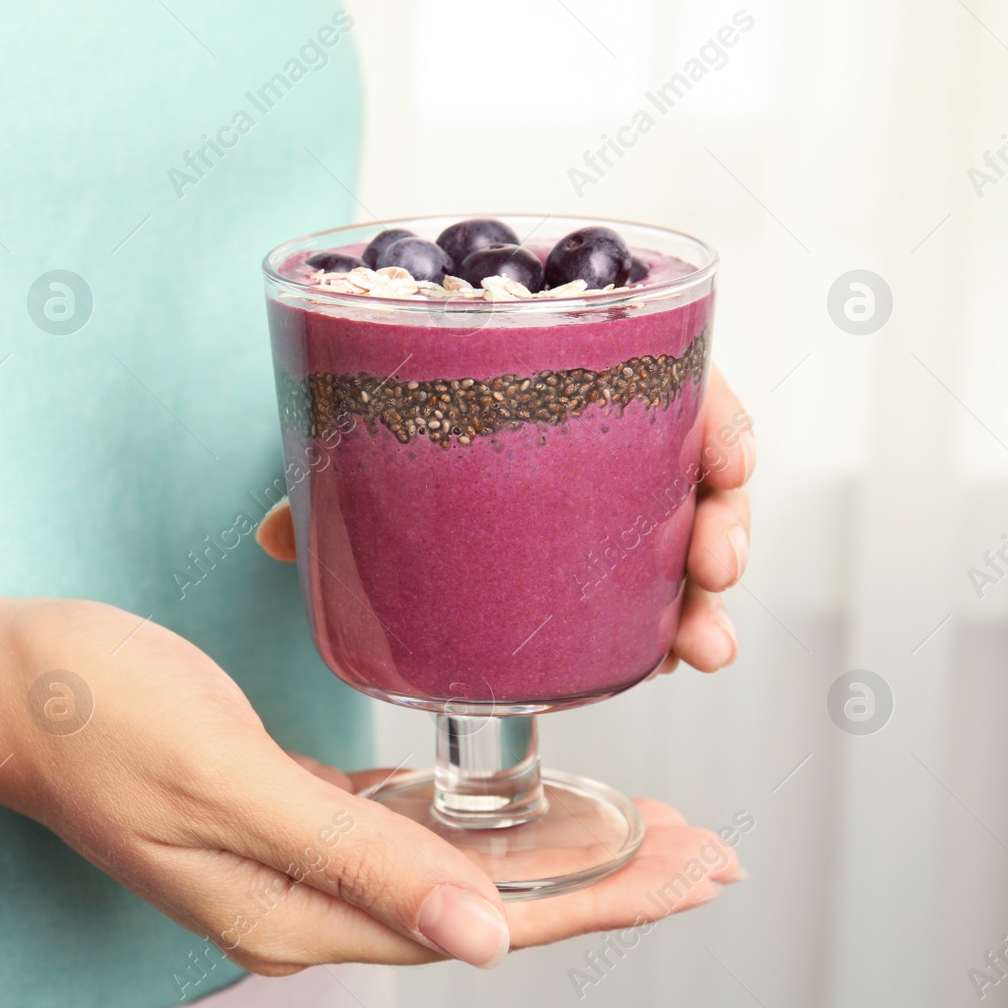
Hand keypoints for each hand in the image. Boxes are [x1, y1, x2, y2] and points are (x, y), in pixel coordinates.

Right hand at [0, 600, 742, 974]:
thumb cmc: (91, 714)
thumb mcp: (224, 781)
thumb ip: (353, 857)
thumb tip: (486, 939)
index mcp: (292, 909)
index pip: (482, 918)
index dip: (596, 896)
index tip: (692, 868)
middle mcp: (300, 898)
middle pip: (483, 898)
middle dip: (600, 877)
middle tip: (703, 850)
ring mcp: (285, 857)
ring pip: (451, 864)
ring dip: (548, 848)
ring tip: (637, 829)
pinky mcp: (275, 808)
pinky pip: (399, 827)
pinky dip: (473, 818)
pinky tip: (518, 806)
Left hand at [257, 363, 754, 674]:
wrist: (361, 408)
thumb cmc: (376, 400)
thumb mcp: (357, 424)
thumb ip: (327, 475)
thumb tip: (275, 538)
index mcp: (558, 353)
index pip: (670, 362)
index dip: (714, 410)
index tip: (731, 464)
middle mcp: (596, 412)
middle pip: (692, 453)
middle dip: (722, 518)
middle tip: (716, 569)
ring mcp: (602, 479)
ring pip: (684, 524)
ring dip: (704, 590)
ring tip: (702, 647)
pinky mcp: (595, 539)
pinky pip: (651, 572)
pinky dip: (666, 615)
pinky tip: (665, 654)